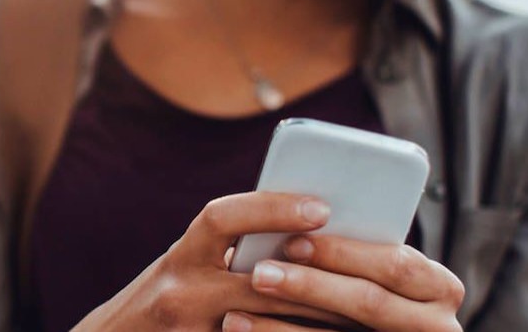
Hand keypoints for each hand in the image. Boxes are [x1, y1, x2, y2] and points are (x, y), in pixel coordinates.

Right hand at [72, 193, 351, 330]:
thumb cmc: (163, 304)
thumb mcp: (185, 268)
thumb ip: (227, 252)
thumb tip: (300, 232)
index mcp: (180, 258)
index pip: (221, 219)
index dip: (271, 209)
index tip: (320, 207)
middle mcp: (180, 293)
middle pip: (262, 282)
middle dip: (317, 277)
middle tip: (365, 273)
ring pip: (268, 326)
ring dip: (317, 319)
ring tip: (359, 314)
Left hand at [225, 234, 465, 331]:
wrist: (378, 328)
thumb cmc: (375, 293)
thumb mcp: (381, 273)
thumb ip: (359, 254)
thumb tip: (298, 215)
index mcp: (439, 288)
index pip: (394, 265)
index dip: (344, 253)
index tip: (293, 240)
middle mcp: (437, 325)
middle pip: (369, 302)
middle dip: (311, 286)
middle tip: (259, 273)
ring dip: (282, 326)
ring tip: (234, 315)